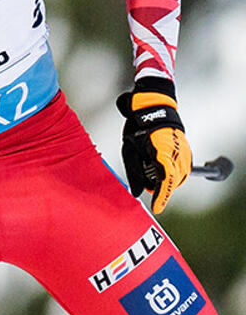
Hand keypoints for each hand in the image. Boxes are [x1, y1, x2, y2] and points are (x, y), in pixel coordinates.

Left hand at [116, 79, 191, 213]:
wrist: (152, 106)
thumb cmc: (137, 126)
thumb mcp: (129, 148)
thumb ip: (134, 171)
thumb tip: (136, 192)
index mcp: (161, 151)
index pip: (165, 181)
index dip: (161, 197)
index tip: (156, 208)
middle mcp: (176, 152)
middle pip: (174, 181)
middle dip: (162, 188)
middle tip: (149, 186)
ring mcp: (184, 150)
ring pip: (180, 175)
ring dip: (168, 180)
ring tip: (152, 172)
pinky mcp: (185, 148)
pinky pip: (183, 167)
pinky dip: (174, 173)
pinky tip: (161, 167)